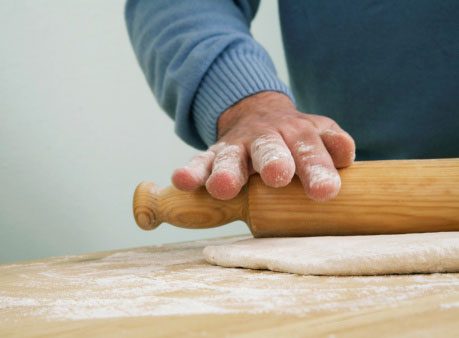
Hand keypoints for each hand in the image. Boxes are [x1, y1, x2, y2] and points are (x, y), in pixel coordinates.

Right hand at [172, 91, 354, 200]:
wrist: (259, 114)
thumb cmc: (294, 137)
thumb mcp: (317, 134)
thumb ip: (331, 144)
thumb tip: (346, 155)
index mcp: (300, 133)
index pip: (311, 148)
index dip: (318, 168)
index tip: (325, 191)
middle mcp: (269, 137)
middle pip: (271, 148)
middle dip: (274, 161)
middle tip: (277, 176)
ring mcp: (239, 145)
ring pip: (231, 156)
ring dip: (228, 171)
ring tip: (223, 187)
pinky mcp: (214, 154)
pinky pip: (200, 161)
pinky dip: (191, 171)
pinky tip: (181, 181)